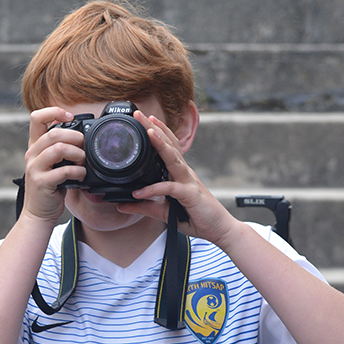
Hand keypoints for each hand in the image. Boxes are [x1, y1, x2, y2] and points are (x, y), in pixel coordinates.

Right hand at [22, 107, 86, 223]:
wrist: (38, 213)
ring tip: (83, 161)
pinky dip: (77, 171)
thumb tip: (81, 134)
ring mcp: (35, 168)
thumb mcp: (52, 163)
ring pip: (58, 149)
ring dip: (77, 154)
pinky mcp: (42, 182)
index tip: (70, 117)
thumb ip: (60, 148)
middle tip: (84, 146)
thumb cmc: (50, 187)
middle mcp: (32, 154)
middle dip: (75, 137)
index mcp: (35, 146)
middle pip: (53, 133)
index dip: (54, 112)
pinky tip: (81, 175)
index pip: (37, 118)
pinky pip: (63, 171)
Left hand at [117, 110, 238, 248]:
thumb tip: (123, 205)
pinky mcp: (190, 195)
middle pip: (169, 145)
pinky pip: (170, 188)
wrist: (220, 230)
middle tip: (139, 113)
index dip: (158, 131)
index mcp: (180, 173)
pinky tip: (140, 191)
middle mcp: (185, 173)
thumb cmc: (197, 218)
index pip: (169, 147)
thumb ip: (146, 207)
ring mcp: (189, 182)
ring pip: (173, 159)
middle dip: (154, 128)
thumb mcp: (166, 213)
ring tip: (147, 131)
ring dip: (160, 144)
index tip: (143, 119)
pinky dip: (154, 189)